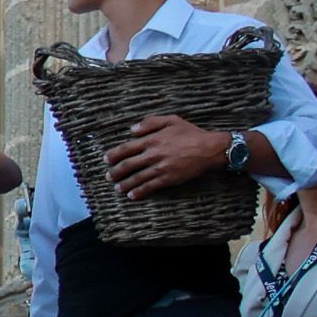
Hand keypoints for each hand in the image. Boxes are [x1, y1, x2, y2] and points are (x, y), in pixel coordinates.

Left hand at [108, 112, 237, 198]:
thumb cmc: (191, 133)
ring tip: (117, 188)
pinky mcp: (168, 178)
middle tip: (108, 176)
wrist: (210, 149)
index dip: (113, 155)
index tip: (106, 160)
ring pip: (136, 178)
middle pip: (127, 165)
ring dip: (124, 184)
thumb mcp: (171, 120)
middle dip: (115, 172)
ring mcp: (160, 168)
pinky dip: (139, 192)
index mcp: (151, 140)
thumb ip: (150, 122)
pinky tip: (132, 195)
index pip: (125, 148)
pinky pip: (150, 187)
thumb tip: (132, 130)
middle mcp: (153, 154)